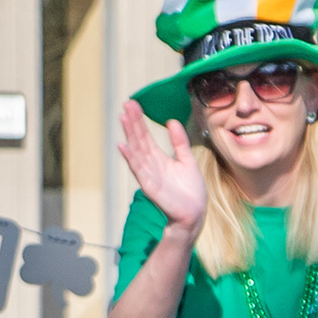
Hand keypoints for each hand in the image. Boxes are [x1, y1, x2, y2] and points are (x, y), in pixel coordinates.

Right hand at [118, 98, 207, 229]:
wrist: (195, 213)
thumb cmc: (190, 191)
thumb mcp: (186, 159)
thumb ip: (179, 142)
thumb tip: (172, 121)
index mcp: (159, 158)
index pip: (145, 136)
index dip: (139, 120)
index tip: (133, 104)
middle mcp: (151, 165)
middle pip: (139, 140)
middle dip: (132, 122)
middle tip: (126, 104)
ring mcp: (149, 175)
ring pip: (137, 151)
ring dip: (129, 135)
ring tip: (123, 118)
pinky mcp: (151, 186)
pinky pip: (139, 170)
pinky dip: (130, 158)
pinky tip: (123, 146)